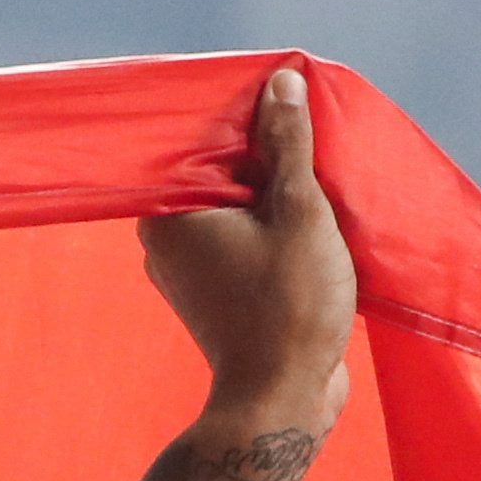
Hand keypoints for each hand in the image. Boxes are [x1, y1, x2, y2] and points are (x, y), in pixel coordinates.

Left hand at [138, 66, 357, 435]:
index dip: (240, 110)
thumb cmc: (289, 304)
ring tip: (316, 164)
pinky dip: (272, 218)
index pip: (193, 136)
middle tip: (308, 123)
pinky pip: (242, 233)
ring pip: (233, 201)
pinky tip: (310, 206)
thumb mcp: (299, 209)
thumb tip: (280, 82)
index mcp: (168, 213)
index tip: (281, 92)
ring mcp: (189, 266)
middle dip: (260, 146)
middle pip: (214, 167)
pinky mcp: (216, 288)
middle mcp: (165, 238)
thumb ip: (288, 143)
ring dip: (272, 184)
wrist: (282, 397)